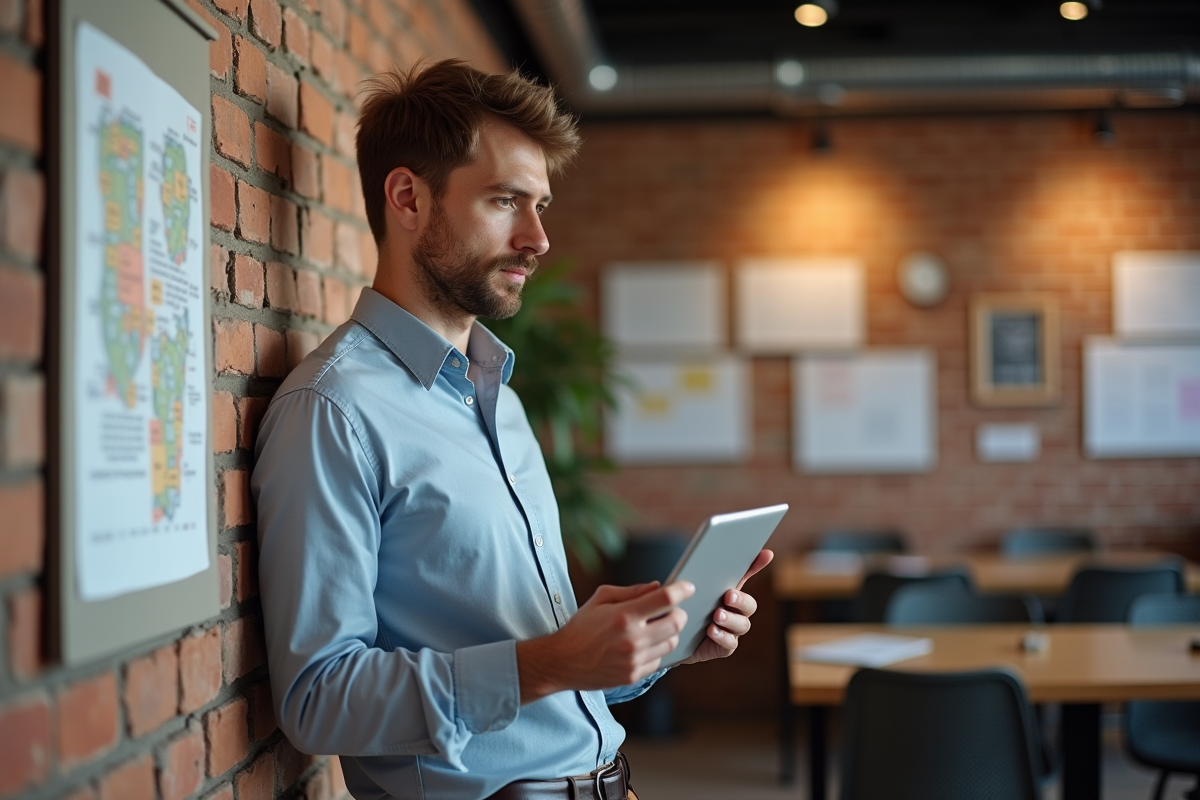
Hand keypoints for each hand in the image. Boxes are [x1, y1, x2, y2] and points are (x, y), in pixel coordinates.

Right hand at [516, 580, 694, 702]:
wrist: (562, 661)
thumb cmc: (581, 626)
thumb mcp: (601, 598)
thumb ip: (631, 591)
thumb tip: (657, 587)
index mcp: (624, 616)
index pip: (665, 599)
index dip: (681, 590)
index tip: (688, 586)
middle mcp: (633, 639)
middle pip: (676, 622)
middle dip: (679, 612)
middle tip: (671, 609)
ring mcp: (635, 660)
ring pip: (672, 643)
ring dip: (670, 633)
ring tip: (656, 627)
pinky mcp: (634, 675)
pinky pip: (659, 660)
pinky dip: (657, 650)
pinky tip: (646, 644)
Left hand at [678, 549, 773, 665]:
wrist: (675, 640)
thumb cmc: (684, 610)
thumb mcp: (684, 592)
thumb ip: (689, 580)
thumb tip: (677, 567)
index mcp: (729, 591)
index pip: (746, 574)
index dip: (757, 563)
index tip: (766, 553)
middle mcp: (736, 610)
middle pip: (750, 604)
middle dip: (741, 599)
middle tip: (728, 595)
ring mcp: (732, 630)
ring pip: (743, 624)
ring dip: (730, 619)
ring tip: (717, 615)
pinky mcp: (725, 647)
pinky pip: (729, 643)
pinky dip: (721, 636)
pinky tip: (711, 630)